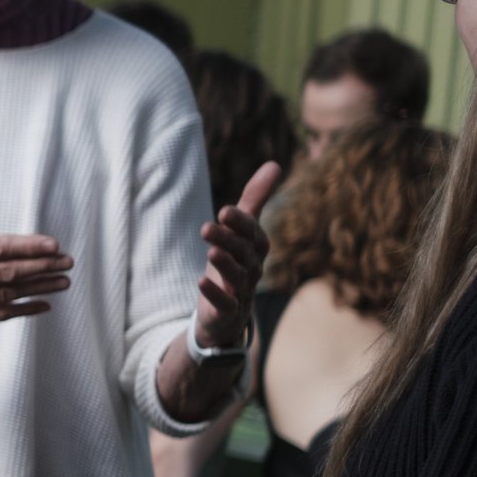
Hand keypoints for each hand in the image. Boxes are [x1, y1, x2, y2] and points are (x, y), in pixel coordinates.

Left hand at [193, 163, 280, 352]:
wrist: (226, 313)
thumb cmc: (235, 264)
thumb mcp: (241, 232)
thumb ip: (255, 200)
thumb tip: (275, 164)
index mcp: (255, 250)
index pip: (253, 234)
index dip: (241, 224)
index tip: (224, 211)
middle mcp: (252, 270)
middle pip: (244, 254)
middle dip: (228, 240)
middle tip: (206, 227)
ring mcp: (241, 292)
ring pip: (237, 277)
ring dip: (225, 264)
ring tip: (211, 252)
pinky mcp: (226, 311)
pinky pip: (225, 304)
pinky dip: (215, 293)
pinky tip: (201, 282)